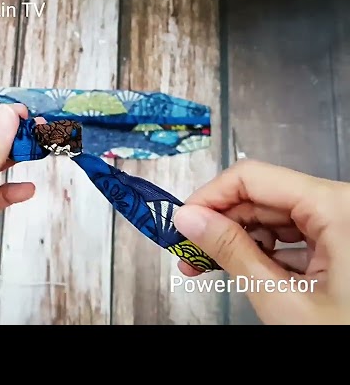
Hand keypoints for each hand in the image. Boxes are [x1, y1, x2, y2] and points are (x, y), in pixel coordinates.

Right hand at [173, 159, 349, 324]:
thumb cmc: (344, 334)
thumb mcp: (282, 299)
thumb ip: (231, 251)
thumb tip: (187, 219)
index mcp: (337, 207)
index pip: (252, 178)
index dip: (209, 198)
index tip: (180, 224)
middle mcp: (342, 206)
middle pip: (262, 197)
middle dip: (219, 224)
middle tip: (185, 254)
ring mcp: (344, 225)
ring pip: (275, 217)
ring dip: (238, 240)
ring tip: (206, 267)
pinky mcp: (343, 244)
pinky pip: (294, 237)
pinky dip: (264, 253)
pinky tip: (242, 272)